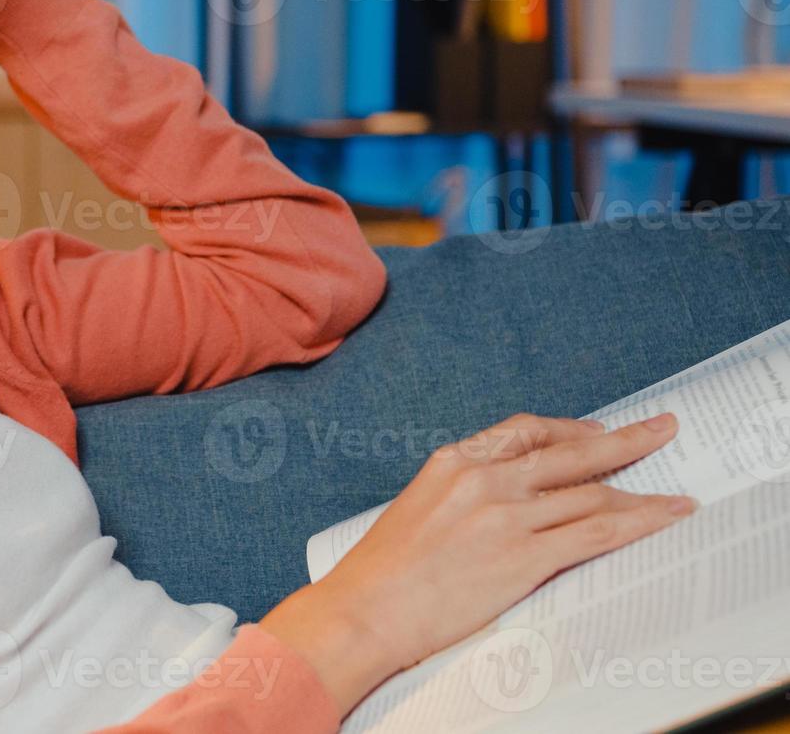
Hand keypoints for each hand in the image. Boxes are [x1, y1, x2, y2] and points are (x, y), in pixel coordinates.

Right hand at [260, 411, 695, 716]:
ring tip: (674, 492)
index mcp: (452, 461)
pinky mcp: (524, 556)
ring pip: (592, 493)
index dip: (570, 430)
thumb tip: (505, 504)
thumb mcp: (416, 509)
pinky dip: (640, 522)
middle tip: (661, 429)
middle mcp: (484, 479)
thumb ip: (461, 495)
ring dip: (641, 491)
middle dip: (624, 441)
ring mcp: (507, 516)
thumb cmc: (380, 572)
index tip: (595, 433)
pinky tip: (664, 516)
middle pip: (571, 453)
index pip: (525, 432)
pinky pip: (597, 534)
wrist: (365, 609)